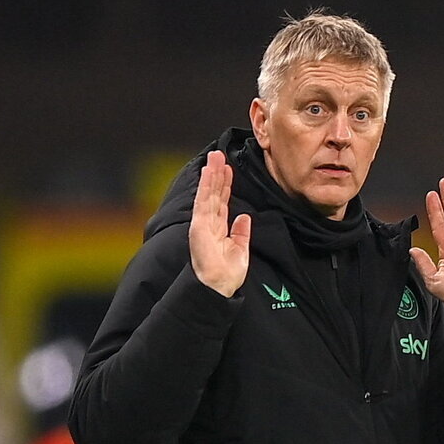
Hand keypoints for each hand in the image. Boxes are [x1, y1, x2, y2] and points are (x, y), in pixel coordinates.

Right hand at [189, 151, 250, 296]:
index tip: (228, 170)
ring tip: (216, 157)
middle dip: (217, 174)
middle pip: (214, 194)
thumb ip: (241, 233)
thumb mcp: (240, 250)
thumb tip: (244, 218)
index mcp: (218, 229)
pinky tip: (209, 172)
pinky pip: (204, 201)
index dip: (225, 186)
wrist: (218, 287)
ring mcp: (202, 223)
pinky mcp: (199, 225)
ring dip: (212, 174)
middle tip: (220, 155)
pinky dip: (206, 185)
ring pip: (208, 193)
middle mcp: (209, 224)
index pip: (222, 202)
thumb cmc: (227, 275)